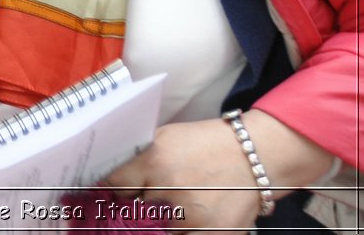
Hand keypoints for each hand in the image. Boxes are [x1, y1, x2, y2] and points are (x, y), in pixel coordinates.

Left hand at [102, 112, 328, 232]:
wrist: (255, 157)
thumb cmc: (205, 144)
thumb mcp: (165, 139)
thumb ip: (137, 161)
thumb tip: (108, 180)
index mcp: (155, 162)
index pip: (114, 185)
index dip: (110, 191)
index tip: (107, 196)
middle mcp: (171, 190)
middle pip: (133, 211)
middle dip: (134, 208)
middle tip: (140, 204)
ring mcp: (193, 217)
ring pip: (157, 229)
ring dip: (159, 221)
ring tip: (174, 206)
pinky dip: (182, 230)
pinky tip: (188, 218)